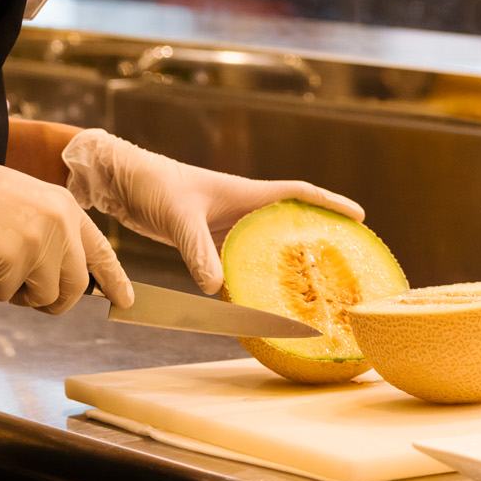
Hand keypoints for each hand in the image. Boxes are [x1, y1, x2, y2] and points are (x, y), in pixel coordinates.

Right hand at [0, 130, 133, 312]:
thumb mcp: (31, 204)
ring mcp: (39, 242)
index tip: (125, 300)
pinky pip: (5, 294)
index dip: (114, 280)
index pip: (101, 251)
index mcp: (68, 210)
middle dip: (51, 300)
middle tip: (24, 292)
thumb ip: (53, 233)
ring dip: (14, 290)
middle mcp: (61, 225)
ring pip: (41, 296)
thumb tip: (61, 276)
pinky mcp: (12, 259)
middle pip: (74, 288)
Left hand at [60, 129, 363, 293]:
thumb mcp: (179, 218)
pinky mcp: (204, 239)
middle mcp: (240, 209)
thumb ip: (199, 253)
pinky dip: (244, 279)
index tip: (359, 216)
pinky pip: (235, 261)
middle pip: (288, 224)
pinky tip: (249, 300)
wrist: (121, 179)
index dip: (330, 203)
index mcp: (245, 194)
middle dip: (316, 238)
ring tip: (305, 288)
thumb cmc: (153, 183)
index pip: (299, 194)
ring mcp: (223, 225)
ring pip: (262, 246)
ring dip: (281, 263)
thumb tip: (218, 290)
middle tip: (342, 260)